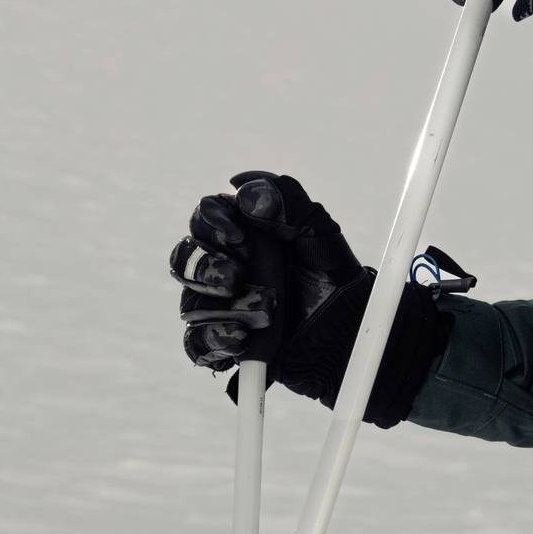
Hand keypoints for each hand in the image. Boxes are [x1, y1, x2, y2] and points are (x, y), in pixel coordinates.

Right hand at [167, 171, 465, 423]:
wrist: (348, 328)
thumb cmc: (331, 274)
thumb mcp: (319, 230)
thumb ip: (286, 201)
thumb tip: (242, 188)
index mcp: (240, 234)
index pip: (204, 218)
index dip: (213, 224)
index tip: (238, 236)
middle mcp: (223, 268)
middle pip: (184, 260)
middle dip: (206, 268)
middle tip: (236, 277)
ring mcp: (221, 308)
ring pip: (190, 306)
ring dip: (220, 309)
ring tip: (264, 313)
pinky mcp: (225, 345)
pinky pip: (197, 346)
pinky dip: (214, 342)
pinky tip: (241, 340)